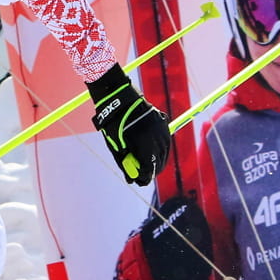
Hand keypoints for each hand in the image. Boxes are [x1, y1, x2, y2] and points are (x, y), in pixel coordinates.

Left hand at [86, 64, 170, 186]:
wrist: (120, 98)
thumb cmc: (114, 123)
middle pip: (159, 162)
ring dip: (158, 161)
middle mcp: (157, 138)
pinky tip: (154, 153)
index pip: (149, 168)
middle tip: (144, 176)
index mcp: (145, 145)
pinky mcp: (163, 123)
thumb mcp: (116, 146)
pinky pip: (165, 141)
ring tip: (149, 166)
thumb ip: (125, 163)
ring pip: (165, 152)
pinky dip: (161, 149)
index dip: (144, 177)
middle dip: (152, 171)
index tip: (139, 181)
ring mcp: (162, 130)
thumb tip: (131, 178)